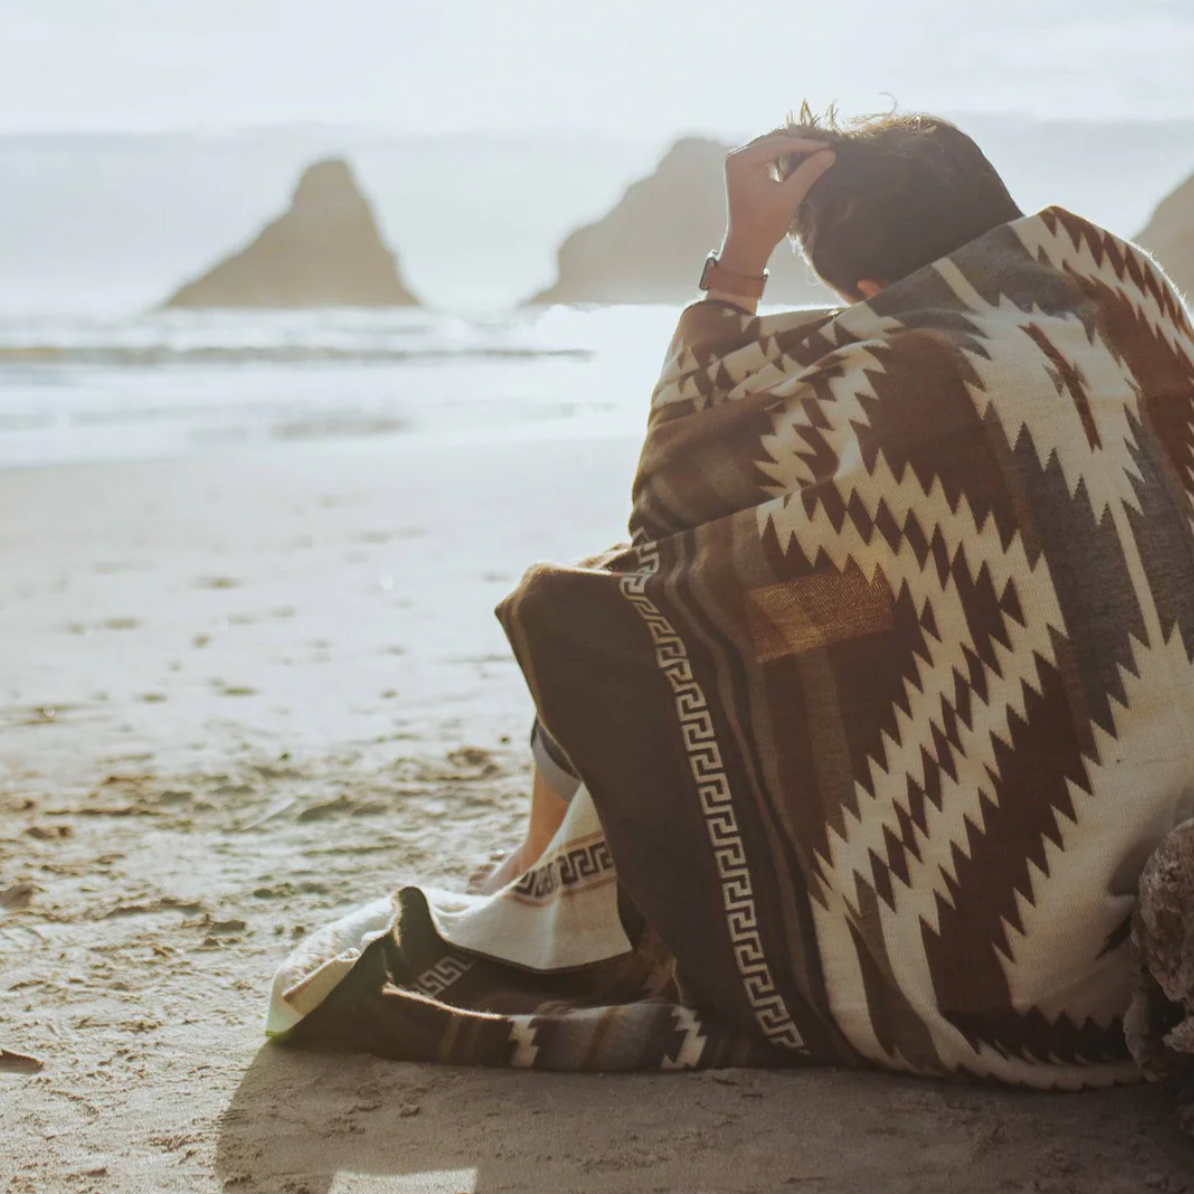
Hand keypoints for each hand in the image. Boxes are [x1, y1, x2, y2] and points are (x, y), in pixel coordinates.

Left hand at [718, 132, 835, 276]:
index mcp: (741, 160)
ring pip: (772, 145)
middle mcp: (737, 156)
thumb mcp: (789, 197)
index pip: (778, 143)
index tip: (828, 145)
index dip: (805, 144)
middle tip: (825, 143)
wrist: (747, 247)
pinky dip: (785, 154)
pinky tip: (803, 156)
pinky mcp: (745, 169)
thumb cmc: (764, 226)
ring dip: (794, 146)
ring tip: (817, 148)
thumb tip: (830, 152)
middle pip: (773, 140)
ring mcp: (739, 162)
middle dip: (799, 141)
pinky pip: (768, 155)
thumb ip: (808, 172)